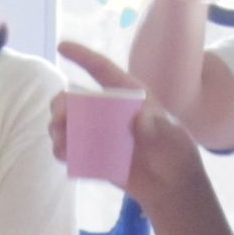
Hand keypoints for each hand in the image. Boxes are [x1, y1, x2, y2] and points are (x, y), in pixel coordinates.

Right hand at [57, 43, 207, 202]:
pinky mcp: (93, 156)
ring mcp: (99, 134)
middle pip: (75, 99)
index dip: (83, 56)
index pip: (103, 70)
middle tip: (60, 120)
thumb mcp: (172, 138)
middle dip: (62, 105)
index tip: (62, 47)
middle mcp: (109, 111)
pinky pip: (70, 150)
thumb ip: (157, 128)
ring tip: (62, 143)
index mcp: (128, 96)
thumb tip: (140, 118)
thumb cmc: (175, 154)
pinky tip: (65, 156)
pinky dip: (63, 151)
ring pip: (67, 124)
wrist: (171, 187)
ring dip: (58, 130)